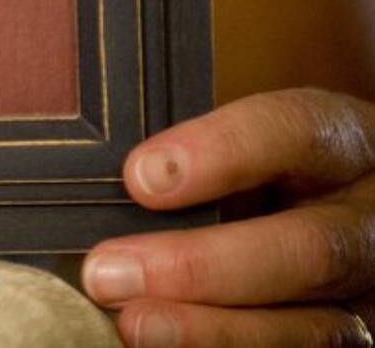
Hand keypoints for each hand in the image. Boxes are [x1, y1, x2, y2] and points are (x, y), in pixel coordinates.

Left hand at [83, 88, 374, 346]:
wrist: (324, 217)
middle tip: (110, 272)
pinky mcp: (358, 343)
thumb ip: (194, 161)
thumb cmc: (264, 177)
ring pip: (314, 327)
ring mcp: (370, 294)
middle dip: (202, 266)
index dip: (220, 152)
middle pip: (310, 248)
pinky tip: (165, 347)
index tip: (139, 177)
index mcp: (344, 144)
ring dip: (213, 330)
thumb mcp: (249, 149)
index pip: (295, 131)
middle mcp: (370, 221)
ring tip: (134, 324)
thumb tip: (119, 184)